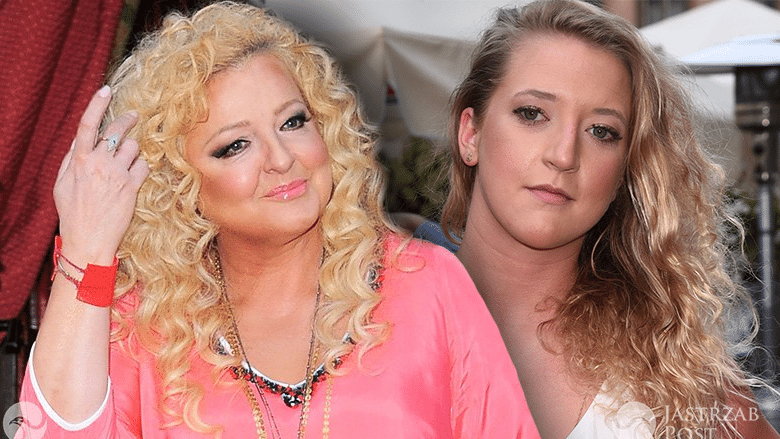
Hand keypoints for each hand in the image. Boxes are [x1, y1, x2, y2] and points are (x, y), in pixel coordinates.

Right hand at [54, 85, 148, 265]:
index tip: (106, 90)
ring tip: (125, 163)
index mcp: (78, 161)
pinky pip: (143, 166)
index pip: (87, 125)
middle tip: (133, 116)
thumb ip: (72, 159)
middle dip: (127, 120)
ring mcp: (117, 174)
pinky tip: (133, 178)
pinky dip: (140, 168)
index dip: (96, 105)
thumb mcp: (63, 183)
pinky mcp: (132, 186)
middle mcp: (98, 164)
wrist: (88, 239)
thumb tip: (81, 139)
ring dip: (132, 150)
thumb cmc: (74, 212)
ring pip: (133, 147)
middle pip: (116, 130)